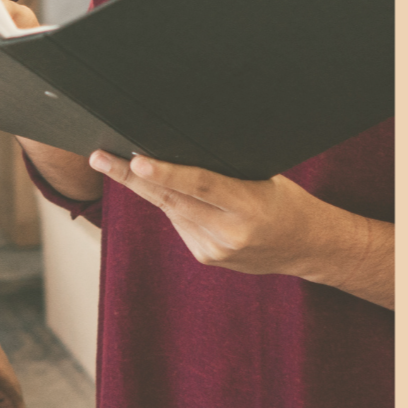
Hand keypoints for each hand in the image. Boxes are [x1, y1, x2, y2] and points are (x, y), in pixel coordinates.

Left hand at [87, 151, 389, 299]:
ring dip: (150, 187)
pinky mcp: (206, 258)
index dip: (165, 172)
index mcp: (249, 206)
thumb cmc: (286, 201)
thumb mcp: (263, 178)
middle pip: (171, 198)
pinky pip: (180, 224)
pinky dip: (175, 206)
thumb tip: (176, 149)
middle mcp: (229, 232)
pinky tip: (181, 197)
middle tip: (100, 157)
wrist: (308, 247)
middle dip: (131, 176)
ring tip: (126, 164)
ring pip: (171, 210)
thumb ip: (223, 172)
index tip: (136, 160)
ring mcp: (216, 250)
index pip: (200, 184)